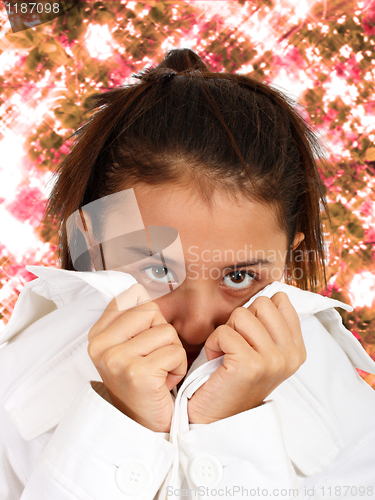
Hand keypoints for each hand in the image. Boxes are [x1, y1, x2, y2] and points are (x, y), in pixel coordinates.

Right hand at [87, 284, 186, 432]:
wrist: (142, 426)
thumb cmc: (140, 384)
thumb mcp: (128, 346)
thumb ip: (130, 316)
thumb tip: (138, 288)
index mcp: (97, 335)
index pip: (130, 298)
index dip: (147, 318)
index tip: (142, 342)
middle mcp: (101, 346)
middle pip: (151, 312)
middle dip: (163, 335)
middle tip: (152, 360)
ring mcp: (117, 359)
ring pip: (167, 332)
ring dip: (173, 354)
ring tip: (158, 373)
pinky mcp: (137, 374)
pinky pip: (175, 353)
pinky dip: (178, 368)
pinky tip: (164, 383)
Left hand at [187, 292, 306, 423]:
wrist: (216, 419)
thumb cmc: (232, 380)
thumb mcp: (261, 350)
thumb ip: (270, 323)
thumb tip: (274, 291)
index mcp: (297, 349)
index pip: (280, 300)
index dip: (256, 313)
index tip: (251, 339)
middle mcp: (290, 355)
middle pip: (260, 303)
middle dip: (241, 321)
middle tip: (236, 348)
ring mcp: (273, 360)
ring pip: (241, 315)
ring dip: (226, 332)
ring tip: (226, 356)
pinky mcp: (250, 365)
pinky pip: (224, 332)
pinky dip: (213, 345)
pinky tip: (217, 363)